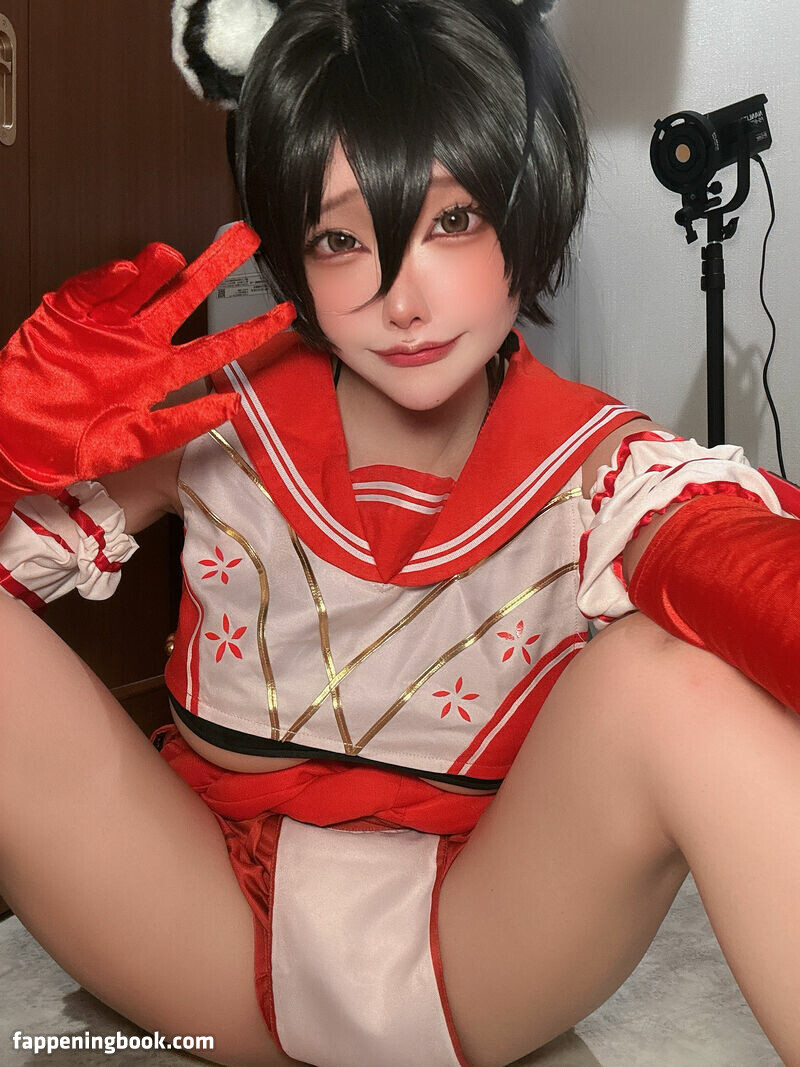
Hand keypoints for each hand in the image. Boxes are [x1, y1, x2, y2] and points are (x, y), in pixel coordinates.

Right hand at [0, 222, 294, 526]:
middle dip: (215, 267)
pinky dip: (107, 280)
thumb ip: (183, 422)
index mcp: (161, 373)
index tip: (285, 313)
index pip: (217, 346)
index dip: (252, 329)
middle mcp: (141, 342)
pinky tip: (125, 273)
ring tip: (174, 257)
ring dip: (158, 268)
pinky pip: (91, 290)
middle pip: (187, 298)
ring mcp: (107, 325)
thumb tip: (232, 405)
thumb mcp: (136, 442)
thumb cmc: (74, 444)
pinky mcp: (69, 314)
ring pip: (142, 285)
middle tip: (245, 239)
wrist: (18, 440)